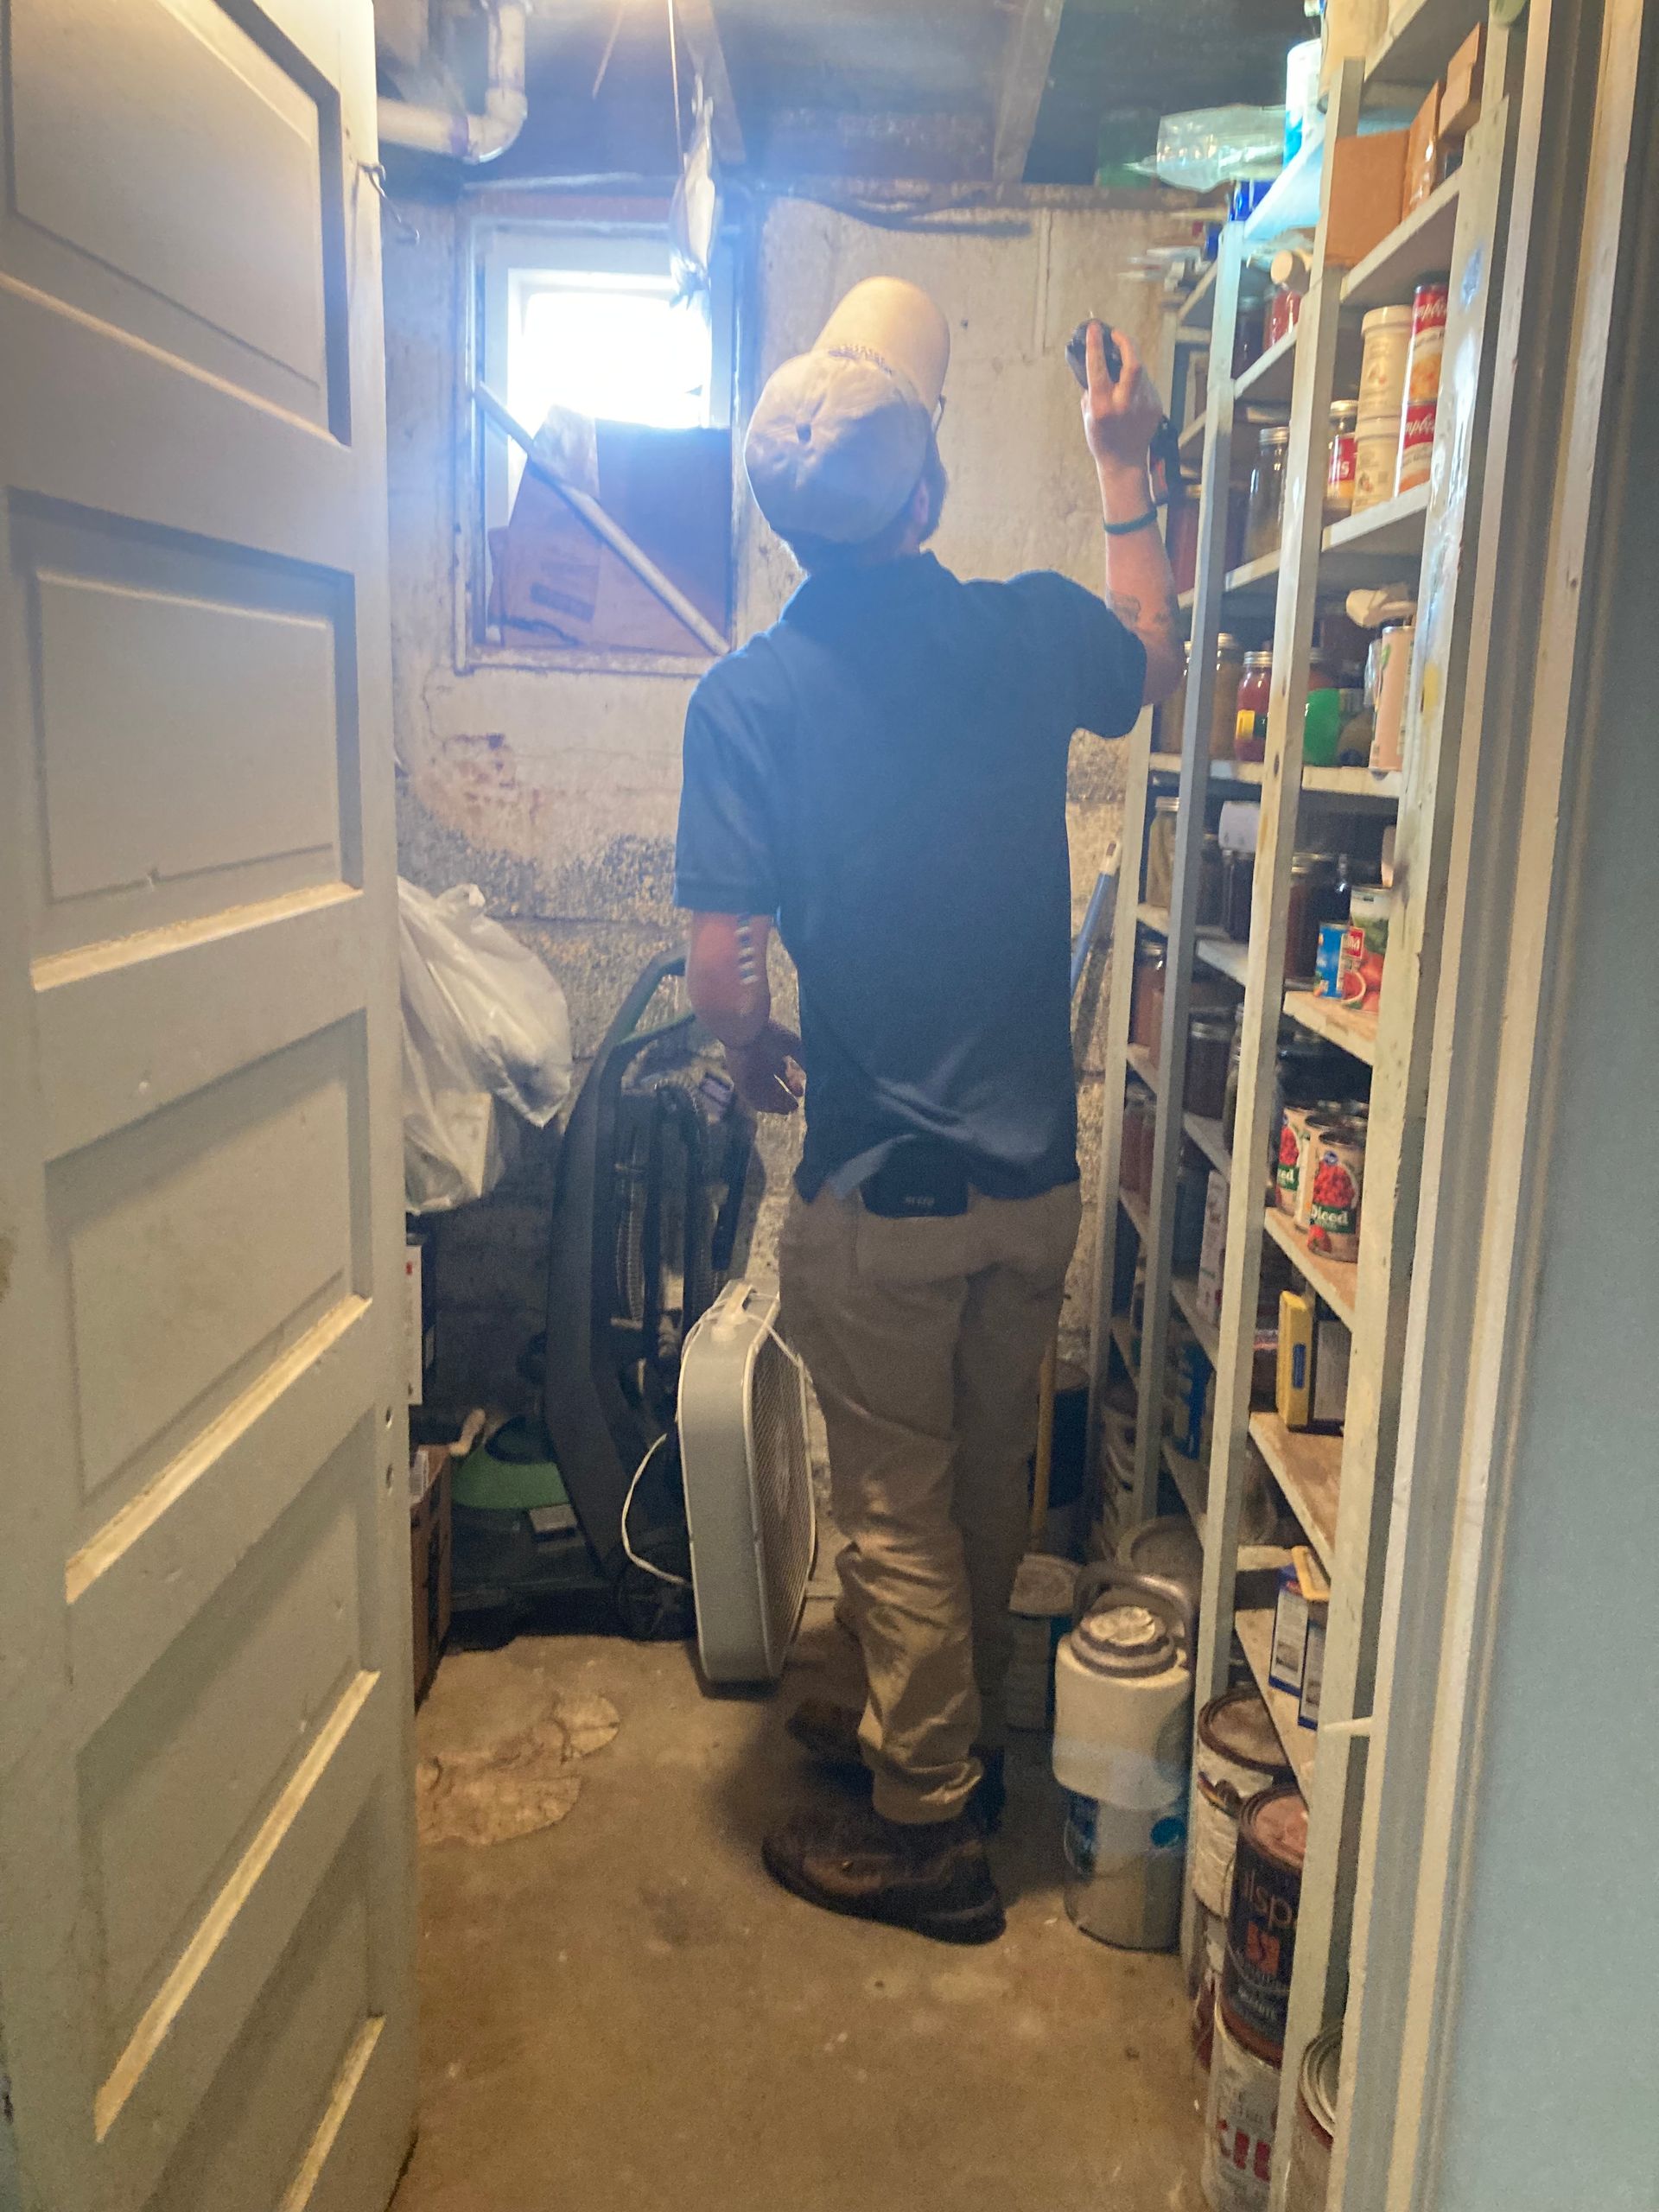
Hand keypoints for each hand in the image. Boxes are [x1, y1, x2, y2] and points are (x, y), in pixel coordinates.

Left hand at [727, 1022, 803, 1115]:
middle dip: (784, 1097)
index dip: (792, 1084)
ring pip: (764, 1094)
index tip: (801, 1093)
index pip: (782, 1072)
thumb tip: (814, 1072)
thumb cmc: (771, 1035)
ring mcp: (749, 1075)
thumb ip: (804, 1059)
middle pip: (772, 1086)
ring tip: (789, 1109)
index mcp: (771, 1054)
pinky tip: (778, 1108)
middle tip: (795, 1106)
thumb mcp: (794, 1046)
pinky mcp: (741, 1082)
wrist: (747, 1032)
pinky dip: (766, 1105)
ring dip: (776, 1104)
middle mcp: (760, 1066)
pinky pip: (753, 1098)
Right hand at [1081, 323, 1163, 473]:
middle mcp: (1125, 404)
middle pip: (1134, 363)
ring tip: (1120, 365)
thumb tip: (1096, 361)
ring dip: (1130, 362)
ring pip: (1140, 371)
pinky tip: (1129, 392)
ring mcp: (1144, 405)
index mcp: (1103, 406)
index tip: (1095, 328)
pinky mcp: (1155, 406)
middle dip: (1126, 342)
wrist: (1124, 462)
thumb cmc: (1101, 438)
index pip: (1099, 367)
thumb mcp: (1088, 413)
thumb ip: (1093, 388)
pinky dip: (1136, 381)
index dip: (1096, 344)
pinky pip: (1145, 384)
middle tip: (1116, 335)